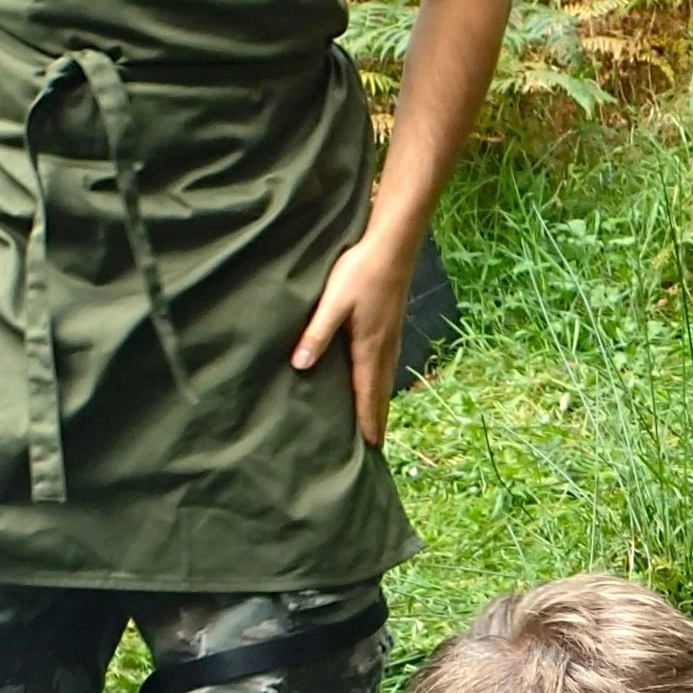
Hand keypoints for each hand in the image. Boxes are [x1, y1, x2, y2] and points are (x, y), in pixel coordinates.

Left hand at [293, 226, 416, 446]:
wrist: (392, 246)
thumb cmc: (359, 272)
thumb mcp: (333, 303)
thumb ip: (316, 334)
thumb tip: (299, 366)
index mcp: (369, 348)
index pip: (367, 393)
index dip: (367, 420)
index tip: (370, 446)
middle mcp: (385, 348)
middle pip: (381, 393)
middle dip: (378, 419)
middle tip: (376, 446)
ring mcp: (392, 337)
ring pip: (386, 380)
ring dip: (381, 403)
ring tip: (378, 423)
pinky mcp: (392, 327)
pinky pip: (388, 366)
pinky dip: (384, 384)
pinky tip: (379, 383)